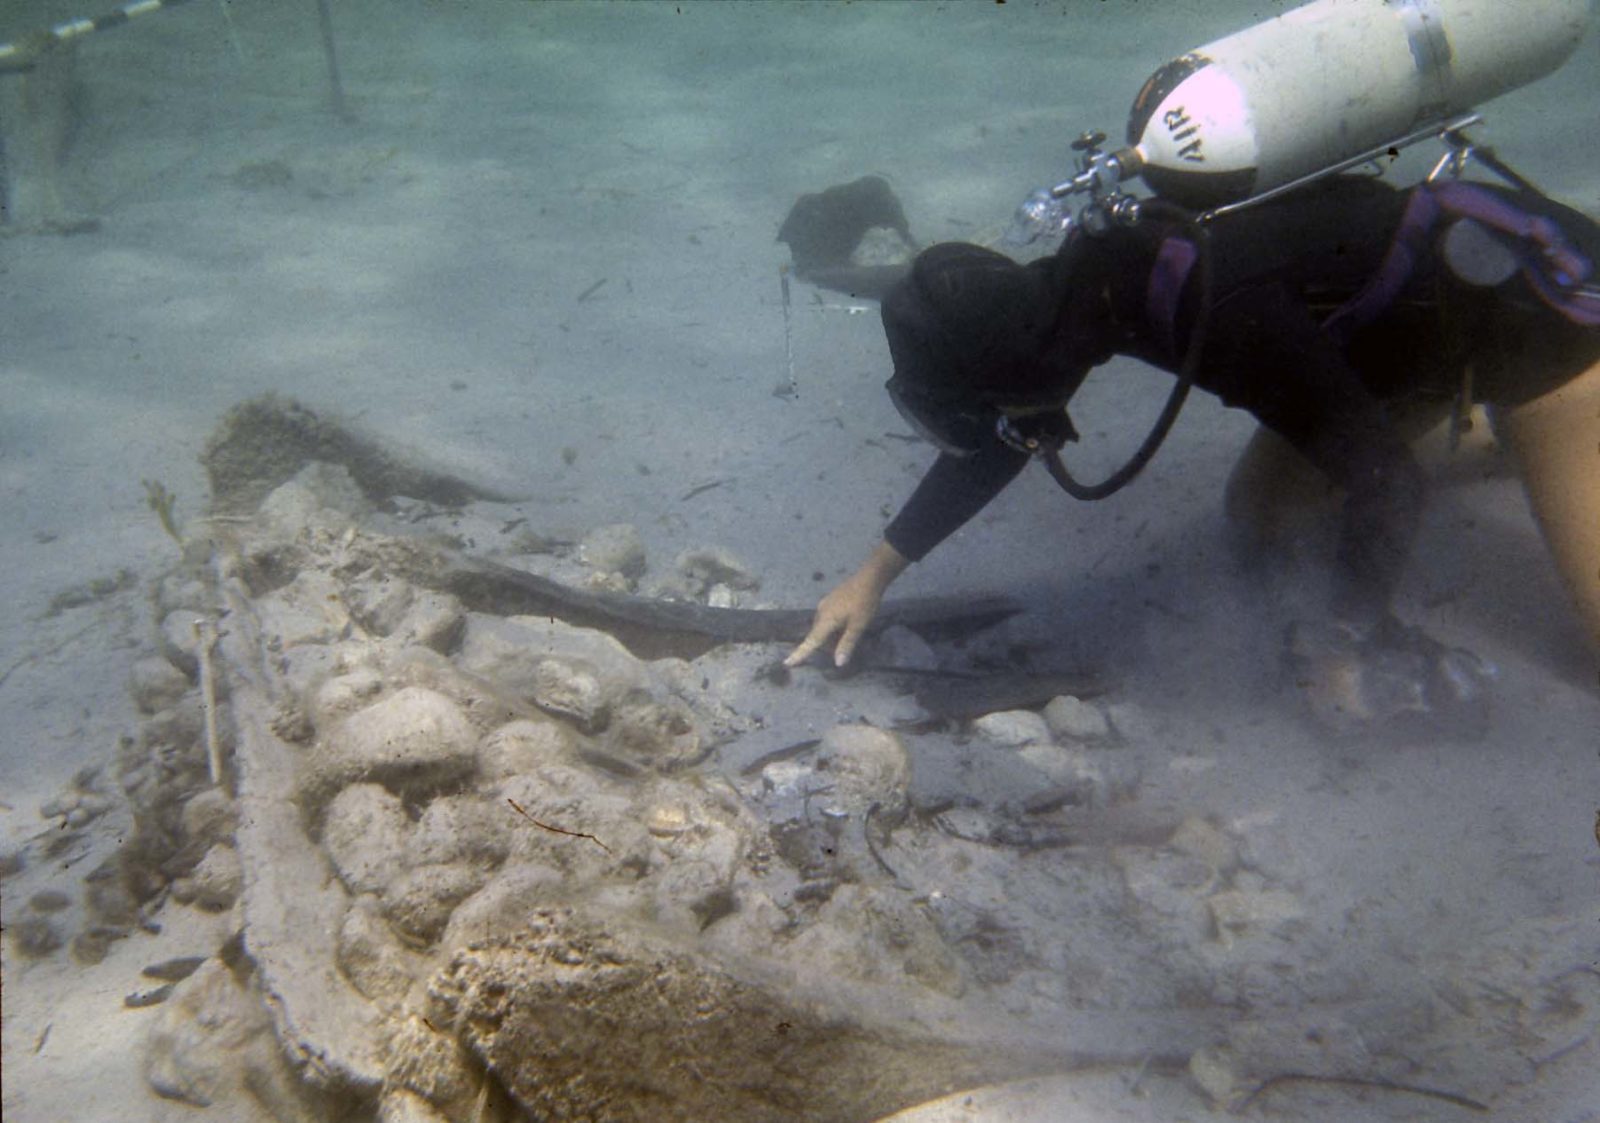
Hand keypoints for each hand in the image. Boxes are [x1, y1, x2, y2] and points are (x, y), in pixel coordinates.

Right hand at [785, 541, 907, 667]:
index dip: (800, 653)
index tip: (787, 662)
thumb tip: (837, 663)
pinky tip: (842, 627)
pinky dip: (830, 627)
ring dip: (827, 636)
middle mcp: (821, 612)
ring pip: (821, 626)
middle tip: (837, 653)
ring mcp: (825, 604)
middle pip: (816, 634)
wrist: (870, 578)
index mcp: (826, 619)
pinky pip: (825, 618)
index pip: (811, 641)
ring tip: (842, 641)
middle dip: (822, 645)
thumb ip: (847, 644)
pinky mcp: (830, 600)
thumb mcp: (858, 626)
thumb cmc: (865, 603)